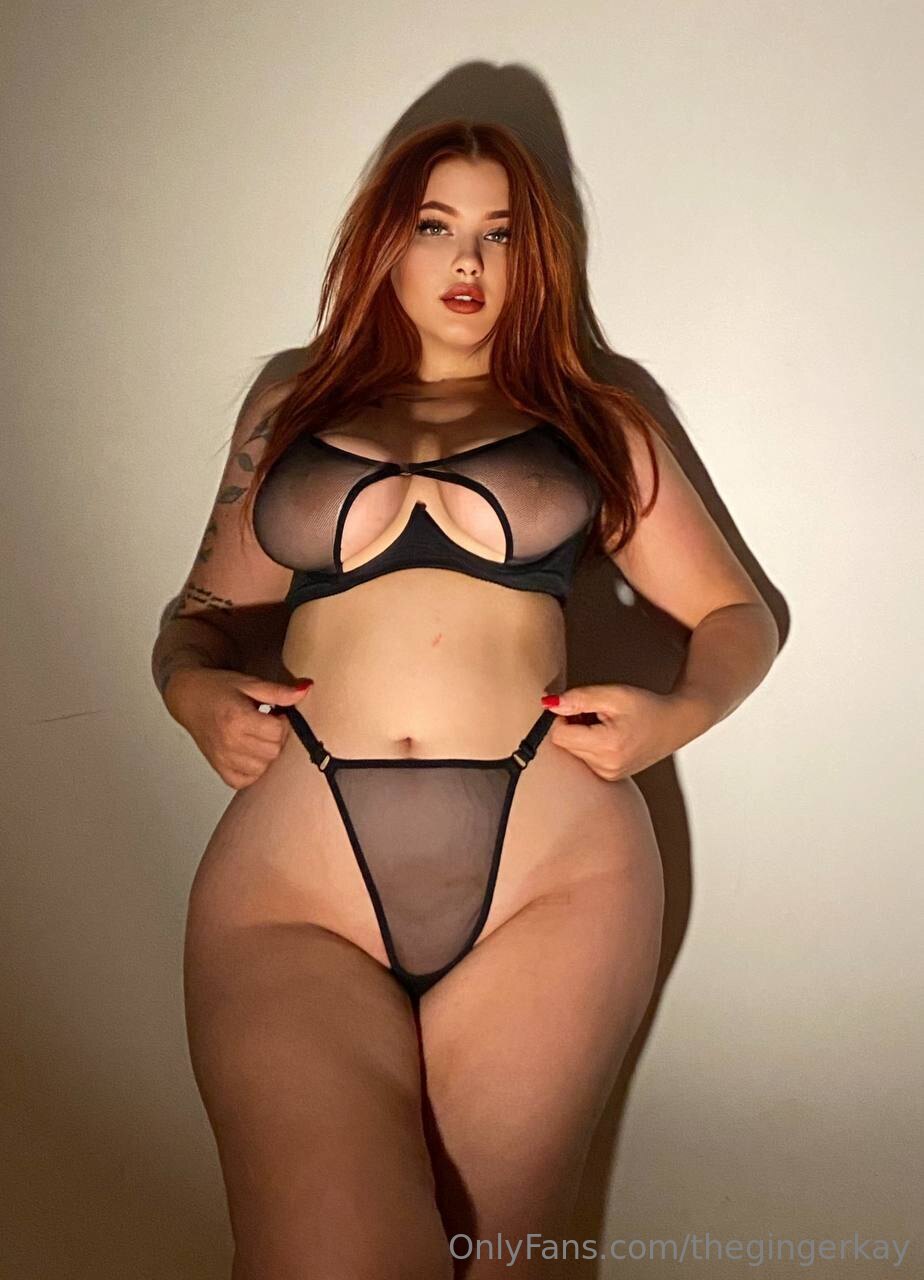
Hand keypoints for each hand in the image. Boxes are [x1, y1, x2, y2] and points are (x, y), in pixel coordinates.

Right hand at [167, 667, 313, 788]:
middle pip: (273, 751)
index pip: (278, 732)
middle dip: (278, 738)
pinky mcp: (219, 769)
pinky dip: (253, 770)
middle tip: (268, 724)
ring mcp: (223, 759)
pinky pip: (245, 781)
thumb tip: (304, 691)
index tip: (278, 714)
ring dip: (267, 754)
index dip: (284, 722)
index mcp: (237, 719)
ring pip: (263, 768)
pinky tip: (251, 753)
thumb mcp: (249, 683)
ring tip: (258, 736)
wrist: (188, 697)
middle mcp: (229, 742)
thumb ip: (278, 691)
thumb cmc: (217, 689)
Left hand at [541, 683, 702, 780]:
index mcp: (607, 746)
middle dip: (572, 726)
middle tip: (596, 714)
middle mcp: (606, 766)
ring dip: (581, 736)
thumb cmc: (647, 706)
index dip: (563, 716)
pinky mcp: (610, 777)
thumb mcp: (613, 694)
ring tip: (605, 725)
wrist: (676, 723)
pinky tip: (608, 736)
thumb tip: (549, 704)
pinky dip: (590, 746)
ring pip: (573, 753)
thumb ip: (579, 698)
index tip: (579, 706)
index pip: (559, 735)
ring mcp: (609, 775)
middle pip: (565, 745)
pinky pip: (585, 760)